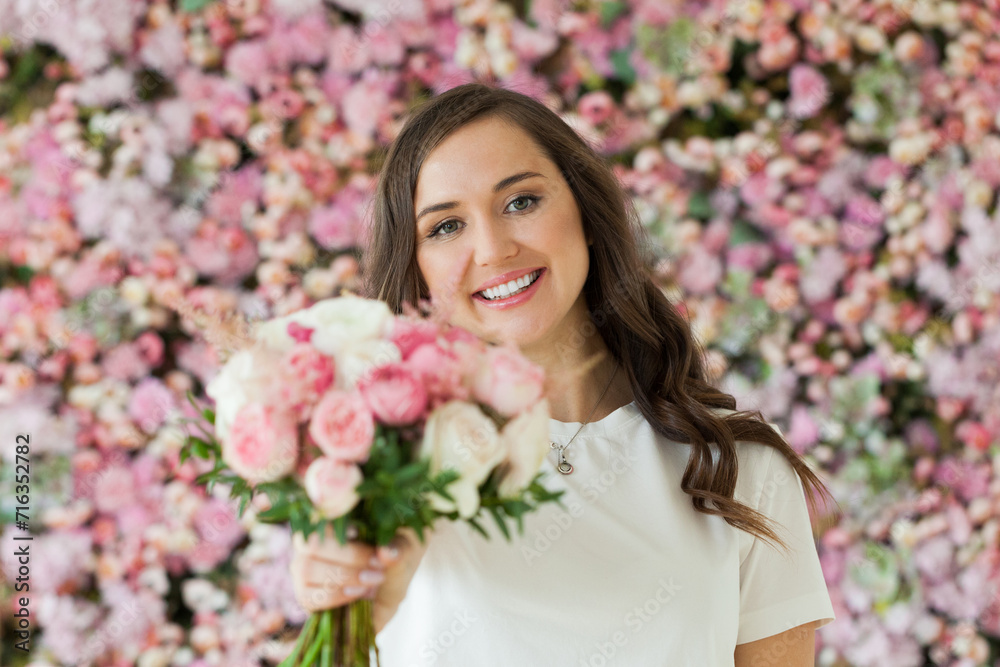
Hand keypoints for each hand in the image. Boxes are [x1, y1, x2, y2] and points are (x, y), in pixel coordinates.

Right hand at [290, 525, 430, 633]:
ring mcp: (303, 568)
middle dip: (349, 557)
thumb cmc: (395, 557)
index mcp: (331, 518)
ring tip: (372, 580)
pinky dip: (336, 595)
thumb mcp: (405, 548)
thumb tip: (387, 553)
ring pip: (307, 569)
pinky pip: (308, 596)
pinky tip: (358, 592)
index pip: (316, 515)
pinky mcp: (305, 594)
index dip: (334, 525)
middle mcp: (309, 541)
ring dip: (344, 576)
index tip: (359, 532)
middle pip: (311, 545)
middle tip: (378, 565)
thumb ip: (398, 548)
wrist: (392, 588)